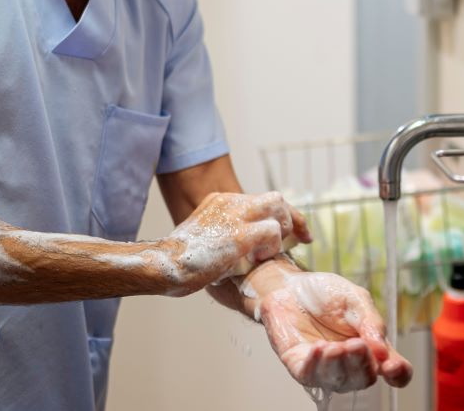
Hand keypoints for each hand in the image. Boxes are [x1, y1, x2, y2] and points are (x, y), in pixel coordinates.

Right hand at [159, 192, 310, 295]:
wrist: (162, 264)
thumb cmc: (181, 261)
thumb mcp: (207, 238)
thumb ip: (228, 235)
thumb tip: (250, 250)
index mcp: (221, 201)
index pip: (264, 200)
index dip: (286, 215)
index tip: (300, 232)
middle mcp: (229, 202)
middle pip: (276, 199)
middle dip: (292, 219)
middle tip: (301, 239)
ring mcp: (234, 216)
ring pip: (277, 207)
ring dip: (282, 230)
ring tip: (273, 250)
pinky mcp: (239, 234)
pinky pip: (271, 233)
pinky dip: (272, 247)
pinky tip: (258, 259)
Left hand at [254, 271, 412, 393]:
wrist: (290, 284)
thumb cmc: (325, 294)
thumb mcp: (355, 299)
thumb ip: (371, 321)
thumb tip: (382, 351)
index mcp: (372, 348)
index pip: (395, 371)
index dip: (398, 374)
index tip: (392, 366)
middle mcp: (351, 363)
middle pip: (364, 379)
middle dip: (361, 365)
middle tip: (356, 345)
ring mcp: (326, 368)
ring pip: (338, 381)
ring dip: (338, 366)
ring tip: (335, 347)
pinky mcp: (300, 366)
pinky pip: (309, 375)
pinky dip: (315, 364)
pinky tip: (318, 348)